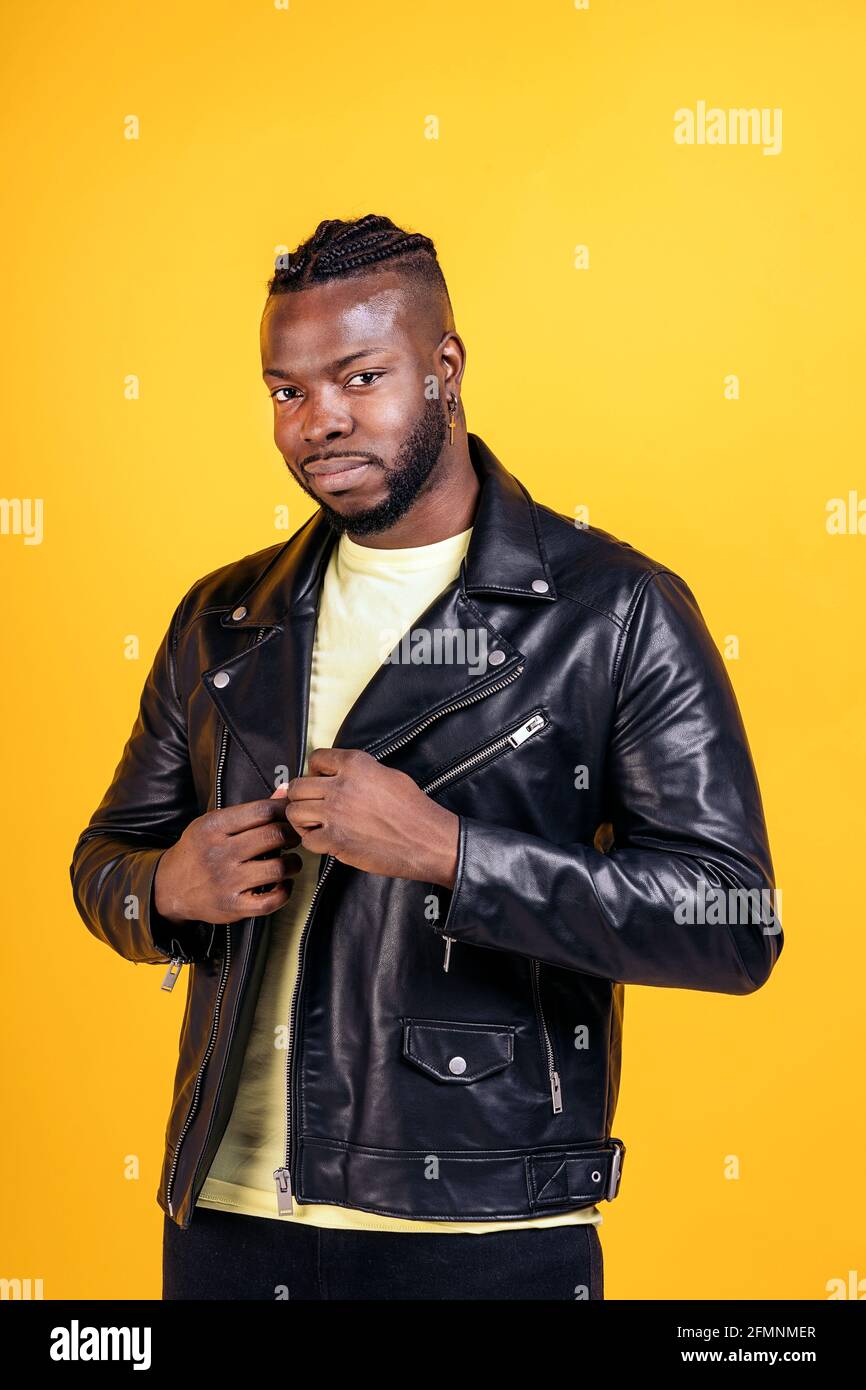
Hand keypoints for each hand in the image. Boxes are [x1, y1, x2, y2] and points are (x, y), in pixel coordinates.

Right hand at [153, 786, 303, 923]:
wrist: (170, 887)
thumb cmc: (198, 851)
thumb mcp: (214, 823)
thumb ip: (250, 810)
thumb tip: (284, 792)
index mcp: (214, 827)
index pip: (262, 811)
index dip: (284, 811)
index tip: (290, 816)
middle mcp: (220, 853)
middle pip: (273, 836)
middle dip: (292, 835)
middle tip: (294, 837)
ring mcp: (227, 881)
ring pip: (278, 868)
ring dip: (293, 863)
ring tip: (290, 861)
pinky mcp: (233, 906)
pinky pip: (271, 901)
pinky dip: (285, 891)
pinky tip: (283, 884)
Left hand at [283, 748, 459, 886]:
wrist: (427, 840)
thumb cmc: (412, 809)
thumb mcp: (387, 775)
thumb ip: (356, 772)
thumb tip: (327, 774)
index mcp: (355, 764)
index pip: (315, 758)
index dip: (315, 771)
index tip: (321, 782)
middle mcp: (341, 785)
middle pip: (298, 786)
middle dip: (303, 797)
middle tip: (315, 806)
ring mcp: (335, 813)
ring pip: (294, 812)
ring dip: (303, 820)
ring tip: (317, 824)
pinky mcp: (335, 840)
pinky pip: (307, 839)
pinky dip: (314, 842)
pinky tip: (327, 840)